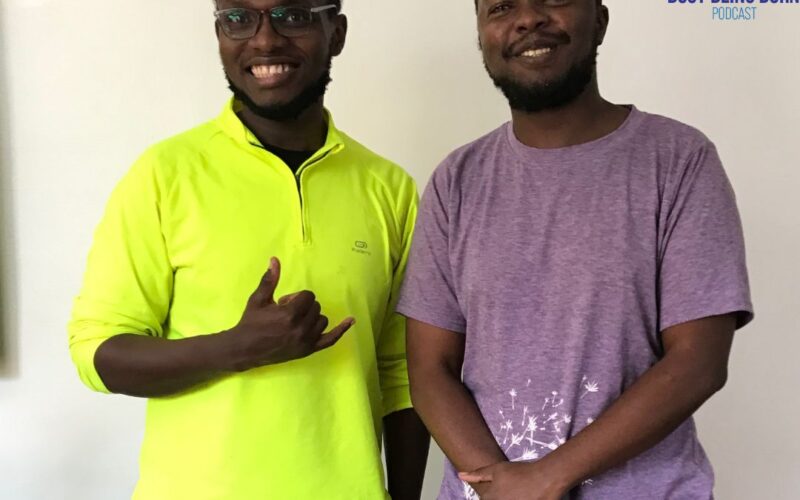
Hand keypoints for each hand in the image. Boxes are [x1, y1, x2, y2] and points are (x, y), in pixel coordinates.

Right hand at [222, 257, 353, 370]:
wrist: (245, 349)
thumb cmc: (250, 323)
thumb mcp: (259, 299)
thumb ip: (270, 280)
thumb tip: (275, 259)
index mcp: (289, 314)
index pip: (308, 296)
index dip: (296, 297)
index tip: (283, 303)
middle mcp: (301, 328)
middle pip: (316, 306)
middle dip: (302, 306)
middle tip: (285, 313)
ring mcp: (306, 341)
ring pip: (322, 319)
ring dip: (312, 316)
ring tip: (295, 321)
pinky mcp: (308, 350)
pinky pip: (330, 339)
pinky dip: (342, 330)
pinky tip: (351, 320)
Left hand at [459, 461, 567, 499]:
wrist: (545, 478)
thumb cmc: (520, 472)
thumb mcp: (497, 470)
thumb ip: (477, 474)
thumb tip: (460, 476)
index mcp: (490, 498)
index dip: (491, 496)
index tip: (502, 490)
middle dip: (501, 497)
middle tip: (513, 491)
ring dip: (509, 498)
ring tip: (518, 494)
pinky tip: (523, 497)